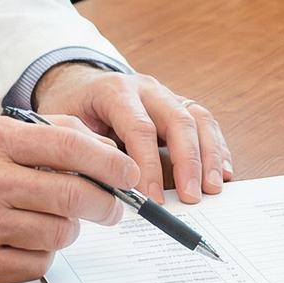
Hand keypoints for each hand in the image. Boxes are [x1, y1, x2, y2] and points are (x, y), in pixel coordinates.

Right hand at [0, 113, 136, 282]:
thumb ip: (43, 134)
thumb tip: (103, 147)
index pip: (70, 148)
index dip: (111, 163)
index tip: (131, 173)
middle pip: (73, 196)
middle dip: (105, 203)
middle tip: (112, 207)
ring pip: (59, 233)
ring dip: (69, 229)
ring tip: (55, 220)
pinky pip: (36, 265)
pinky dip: (44, 256)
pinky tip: (29, 243)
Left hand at [33, 62, 232, 203]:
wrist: (78, 84)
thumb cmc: (71, 109)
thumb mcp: (63, 126)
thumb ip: (81, 152)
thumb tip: (105, 192)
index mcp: (115, 90)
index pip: (139, 127)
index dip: (148, 165)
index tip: (151, 198)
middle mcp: (146, 88)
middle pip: (177, 120)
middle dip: (188, 162)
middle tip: (191, 196)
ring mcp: (166, 95)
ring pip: (198, 119)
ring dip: (209, 156)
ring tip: (212, 189)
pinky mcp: (179, 105)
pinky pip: (205, 122)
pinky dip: (217, 148)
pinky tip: (221, 173)